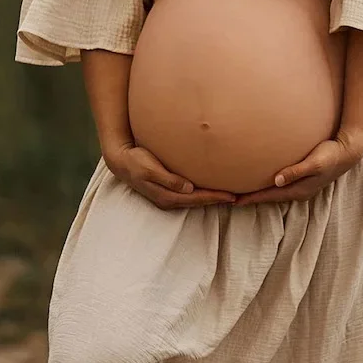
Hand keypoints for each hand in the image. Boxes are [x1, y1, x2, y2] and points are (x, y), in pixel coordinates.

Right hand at [104, 144, 234, 209]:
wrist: (121, 160)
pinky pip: (191, 194)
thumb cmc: (135, 162)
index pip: (197, 199)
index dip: (215, 197)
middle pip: (200, 201)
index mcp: (167, 196)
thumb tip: (188, 188)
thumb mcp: (149, 169)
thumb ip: (168, 179)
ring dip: (212, 197)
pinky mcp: (169, 190)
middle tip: (241, 196)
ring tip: (231, 193)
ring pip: (196, 199)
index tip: (233, 195)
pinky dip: (203, 192)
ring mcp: (169, 196)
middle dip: (218, 200)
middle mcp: (170, 200)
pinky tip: (211, 187)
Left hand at [231, 132, 362, 205]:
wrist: (348, 151)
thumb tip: (277, 181)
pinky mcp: (303, 179)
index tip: (234, 200)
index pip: (270, 196)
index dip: (252, 198)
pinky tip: (264, 181)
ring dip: (260, 193)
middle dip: (253, 198)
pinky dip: (270, 186)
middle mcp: (299, 192)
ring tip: (244, 192)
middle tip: (232, 198)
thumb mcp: (315, 162)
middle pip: (270, 197)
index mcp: (299, 190)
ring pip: (275, 193)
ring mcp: (302, 187)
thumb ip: (296, 171)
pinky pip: (281, 186)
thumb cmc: (331, 154)